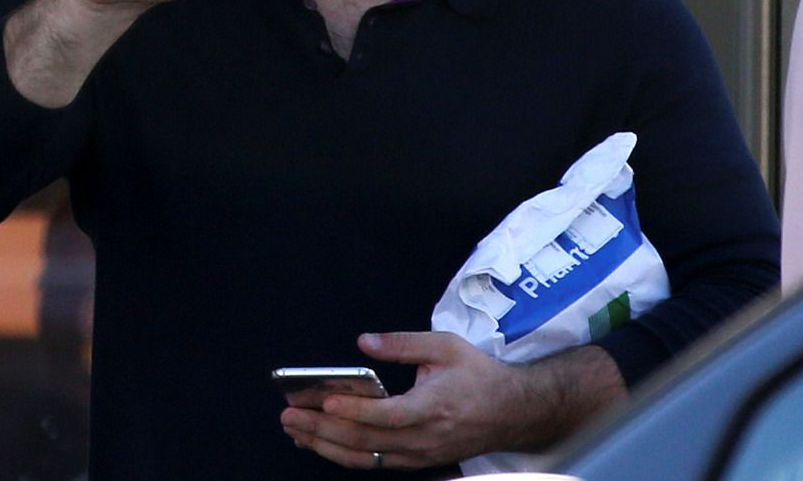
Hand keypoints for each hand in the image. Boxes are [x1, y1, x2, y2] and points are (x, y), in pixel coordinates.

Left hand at [280, 332, 624, 470]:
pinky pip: (372, 462)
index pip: (385, 415)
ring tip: (293, 430)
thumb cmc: (478, 375)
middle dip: (322, 430)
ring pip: (364, 457)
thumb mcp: (446, 346)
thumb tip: (364, 342)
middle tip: (288, 415)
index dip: (352, 411)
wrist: (514, 413)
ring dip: (325, 445)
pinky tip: (318, 441)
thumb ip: (403, 344)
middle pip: (365, 441)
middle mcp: (423, 438)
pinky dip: (342, 453)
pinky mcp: (415, 462)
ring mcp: (419, 456)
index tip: (323, 402)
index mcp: (433, 407)